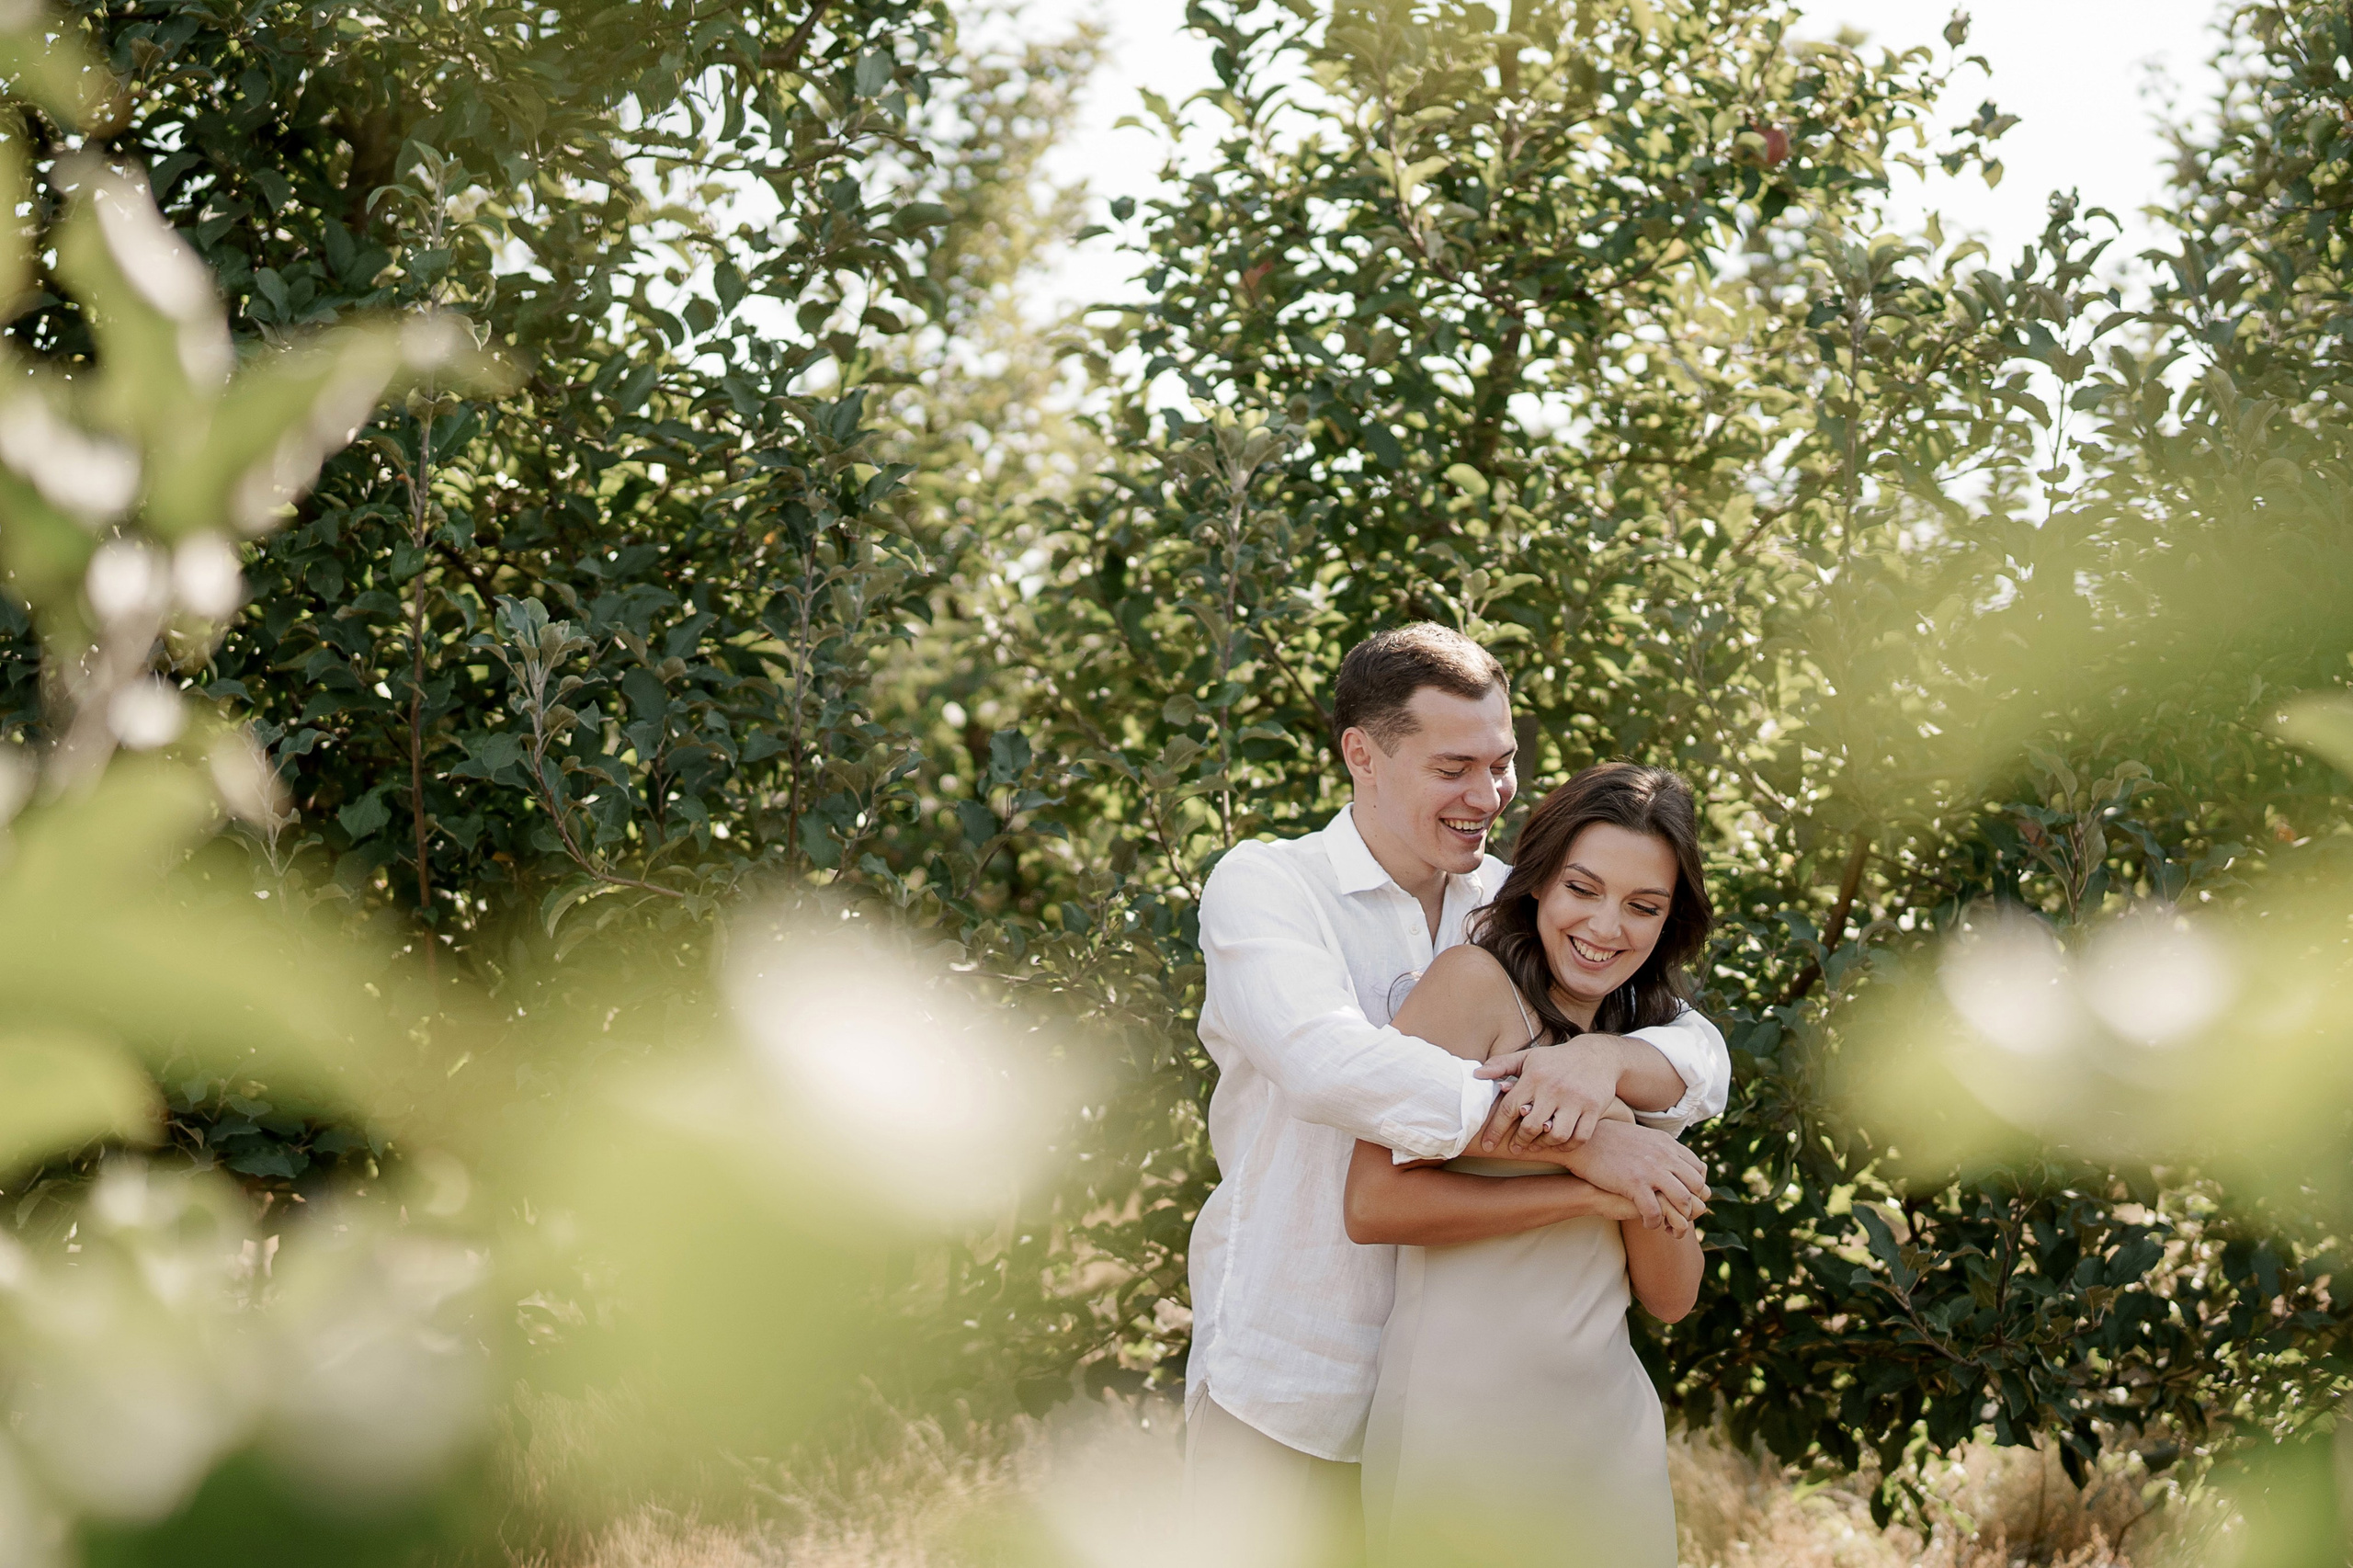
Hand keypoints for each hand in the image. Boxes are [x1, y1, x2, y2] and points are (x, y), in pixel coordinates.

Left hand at [1476, 1037, 1627, 1151]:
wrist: (1597, 1055)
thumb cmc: (1556, 1060)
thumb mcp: (1528, 1057)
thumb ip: (1501, 1065)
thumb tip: (1476, 1075)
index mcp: (1535, 1076)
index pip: (1510, 1108)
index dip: (1495, 1129)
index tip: (1487, 1144)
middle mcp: (1554, 1089)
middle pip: (1531, 1126)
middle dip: (1519, 1140)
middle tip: (1515, 1147)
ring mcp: (1576, 1100)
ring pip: (1556, 1135)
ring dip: (1543, 1145)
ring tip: (1535, 1146)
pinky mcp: (1594, 1109)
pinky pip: (1579, 1137)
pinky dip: (1567, 1146)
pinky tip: (1557, 1144)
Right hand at [1560, 1121, 1709, 1234]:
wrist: (1582, 1143)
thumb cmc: (1607, 1142)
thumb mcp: (1641, 1137)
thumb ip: (1659, 1148)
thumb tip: (1670, 1157)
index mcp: (1666, 1144)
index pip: (1699, 1169)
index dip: (1696, 1188)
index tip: (1685, 1198)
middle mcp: (1664, 1155)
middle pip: (1697, 1186)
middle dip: (1693, 1205)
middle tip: (1680, 1215)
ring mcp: (1651, 1169)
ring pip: (1684, 1201)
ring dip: (1680, 1218)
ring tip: (1668, 1224)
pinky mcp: (1634, 1184)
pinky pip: (1656, 1212)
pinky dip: (1655, 1223)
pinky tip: (1647, 1224)